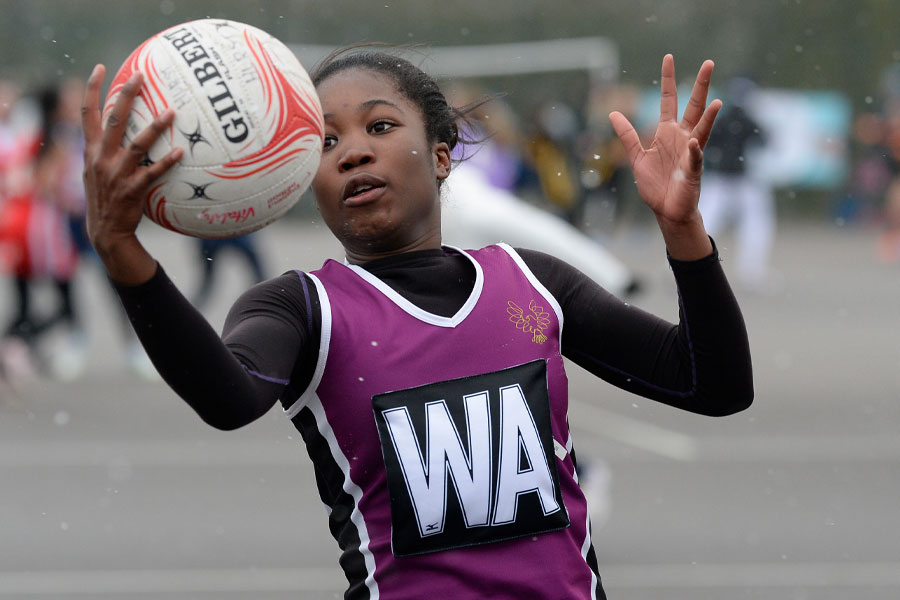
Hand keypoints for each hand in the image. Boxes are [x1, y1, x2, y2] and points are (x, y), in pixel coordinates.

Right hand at [81, 64, 182, 282]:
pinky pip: (152, 172)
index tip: (100, 67)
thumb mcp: (97, 171)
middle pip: (113, 120)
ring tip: (172, 112)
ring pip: (137, 144)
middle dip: (126, 95)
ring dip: (155, 127)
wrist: (106, 231)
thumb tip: (123, 129)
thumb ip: (105, 150)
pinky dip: (167, 161)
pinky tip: (181, 151)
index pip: (87, 114)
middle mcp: (101, 158)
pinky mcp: (131, 190)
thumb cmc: (107, 197)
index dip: (91, 89)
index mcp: (91, 151)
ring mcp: (116, 174)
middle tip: (140, 76)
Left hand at [609, 55, 720, 258]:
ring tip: (717, 101)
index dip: (667, 80)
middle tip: (709, 63)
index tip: (668, 57)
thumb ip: (627, 136)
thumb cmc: (655, 185)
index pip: (669, 101)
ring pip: (702, 130)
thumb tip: (613, 113)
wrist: (667, 211)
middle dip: (700, 86)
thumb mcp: (636, 157)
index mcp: (667, 133)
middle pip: (692, 107)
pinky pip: (695, 159)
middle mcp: (682, 138)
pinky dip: (694, 151)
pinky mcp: (693, 171)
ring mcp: (690, 153)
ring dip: (709, 117)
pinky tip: (694, 142)